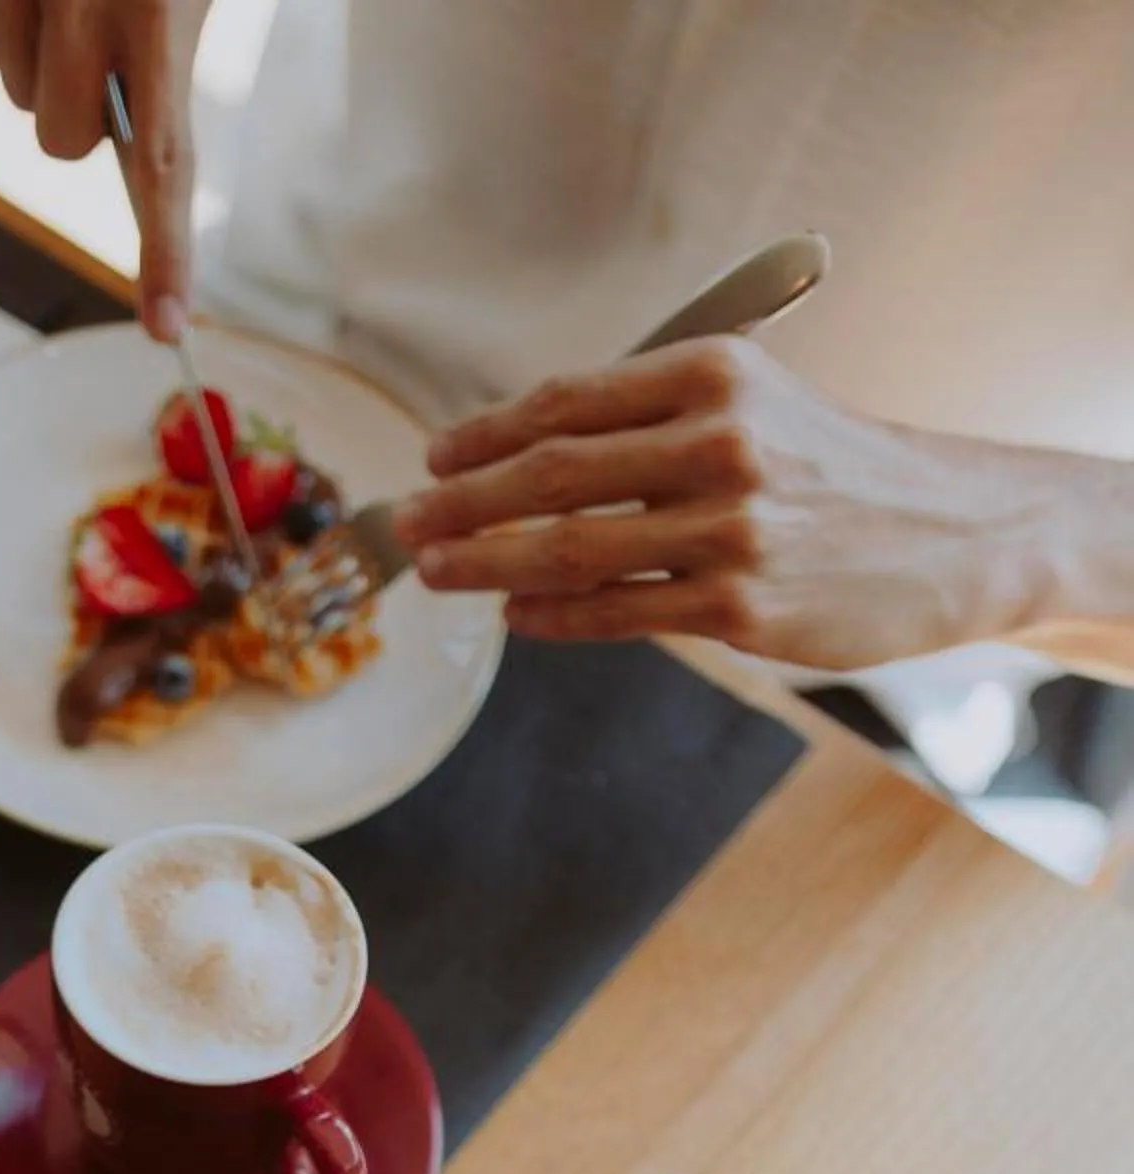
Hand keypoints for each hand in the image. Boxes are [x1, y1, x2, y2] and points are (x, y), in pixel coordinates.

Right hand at [0, 0, 209, 337]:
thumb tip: (152, 156)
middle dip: (76, 113)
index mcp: (159, 8)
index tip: (166, 326)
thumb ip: (165, 63)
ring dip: (35, 58)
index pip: (164, 161)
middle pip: (61, 141)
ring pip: (13, 92)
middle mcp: (86, 1)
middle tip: (100, 43)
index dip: (164, 251)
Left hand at [392, 339, 1119, 670]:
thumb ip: (654, 418)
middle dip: (460, 504)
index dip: (484, 435)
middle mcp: (717, 443)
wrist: (951, 533)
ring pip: (568, 550)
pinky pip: (614, 613)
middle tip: (407, 527)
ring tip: (439, 574)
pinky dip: (551, 615)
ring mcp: (728, 529)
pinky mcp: (739, 607)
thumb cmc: (836, 470)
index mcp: (714, 374)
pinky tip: (514, 613)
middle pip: (548, 475)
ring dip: (485, 563)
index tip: (434, 460)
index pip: (566, 401)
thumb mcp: (758, 404)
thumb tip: (528, 451)